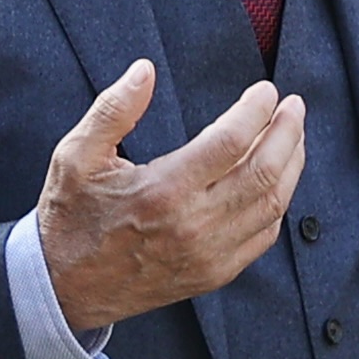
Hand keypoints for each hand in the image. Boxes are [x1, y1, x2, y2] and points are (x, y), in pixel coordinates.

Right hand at [35, 62, 301, 340]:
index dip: (257, 110)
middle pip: (265, 171)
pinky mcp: (213, 274)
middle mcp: (194, 224)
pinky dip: (278, 205)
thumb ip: (113, 109)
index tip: (266, 91)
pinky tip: (277, 182)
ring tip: (293, 137)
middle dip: (287, 133)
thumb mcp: (75, 155)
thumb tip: (145, 69)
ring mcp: (208, 254)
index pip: (231, 141)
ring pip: (272, 205)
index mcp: (163, 190)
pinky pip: (263, 237)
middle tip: (294, 107)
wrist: (63, 288)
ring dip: (291, 166)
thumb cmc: (70, 217)